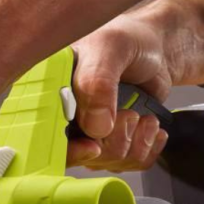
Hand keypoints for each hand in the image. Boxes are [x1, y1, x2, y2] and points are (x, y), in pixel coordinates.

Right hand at [66, 0, 203, 170]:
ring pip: (109, 161)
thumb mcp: (110, 49)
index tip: (93, 146)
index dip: (69, 150)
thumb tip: (95, 127)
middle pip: (82, 156)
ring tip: (143, 115)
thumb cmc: (129, 40)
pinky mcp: (112, 141)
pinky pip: (129, 163)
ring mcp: (89, 132)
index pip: (46, 138)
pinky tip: (150, 126)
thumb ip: (98, 82)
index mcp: (51, 93)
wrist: (157, 50)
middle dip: (114, 140)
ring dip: (135, 141)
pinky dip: (147, 147)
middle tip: (128, 114)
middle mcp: (66, 116)